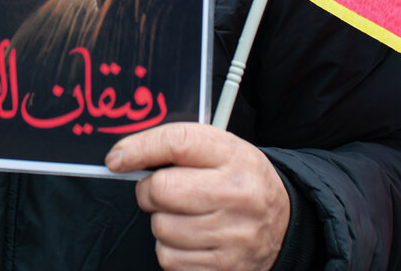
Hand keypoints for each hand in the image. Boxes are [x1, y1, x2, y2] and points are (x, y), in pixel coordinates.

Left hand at [106, 122, 289, 270]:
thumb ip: (178, 147)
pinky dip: (171, 249)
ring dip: (161, 221)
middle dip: (149, 190)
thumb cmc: (240, 181)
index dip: (138, 148)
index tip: (117, 159)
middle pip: (161, 189)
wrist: (282, 223)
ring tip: (184, 215)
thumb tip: (123, 157)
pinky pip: (169, 259)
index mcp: (234, 156)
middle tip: (160, 191)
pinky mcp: (224, 268)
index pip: (177, 142)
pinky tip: (190, 238)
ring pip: (161, 227)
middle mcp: (236, 194)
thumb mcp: (221, 150)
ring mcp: (232, 235)